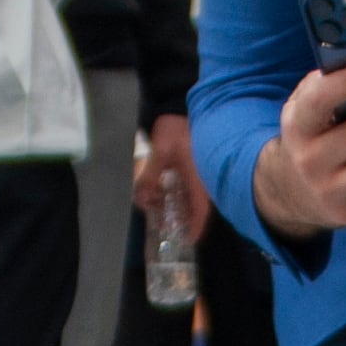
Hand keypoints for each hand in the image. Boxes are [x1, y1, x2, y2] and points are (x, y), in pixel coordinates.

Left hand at [133, 109, 204, 231]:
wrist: (182, 104)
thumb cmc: (177, 129)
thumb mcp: (160, 153)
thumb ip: (149, 177)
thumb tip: (141, 200)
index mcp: (201, 180)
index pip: (201, 213)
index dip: (194, 229)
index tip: (186, 241)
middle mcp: (205, 180)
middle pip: (196, 209)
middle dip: (181, 219)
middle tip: (164, 226)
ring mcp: (201, 173)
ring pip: (191, 198)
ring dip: (176, 205)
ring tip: (157, 207)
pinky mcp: (195, 167)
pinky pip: (188, 187)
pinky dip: (177, 194)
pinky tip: (162, 192)